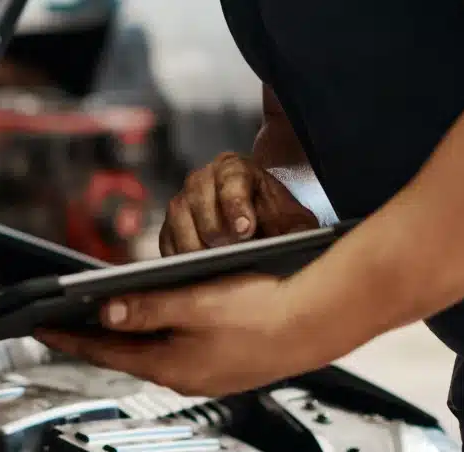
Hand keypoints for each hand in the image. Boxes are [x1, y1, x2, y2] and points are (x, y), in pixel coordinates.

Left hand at [33, 274, 366, 396]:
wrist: (321, 320)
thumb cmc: (264, 308)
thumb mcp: (194, 301)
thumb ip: (146, 307)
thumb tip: (105, 312)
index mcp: (171, 365)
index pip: (104, 351)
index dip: (68, 336)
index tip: (39, 326)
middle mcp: (185, 377)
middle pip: (126, 354)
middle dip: (93, 337)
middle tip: (61, 321)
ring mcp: (207, 374)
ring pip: (154, 352)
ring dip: (129, 334)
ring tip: (101, 316)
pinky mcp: (226, 365)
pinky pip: (180, 350)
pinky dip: (160, 334)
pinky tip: (158, 318)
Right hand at [163, 152, 317, 253]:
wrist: (262, 228)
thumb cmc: (277, 222)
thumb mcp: (294, 222)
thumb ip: (296, 229)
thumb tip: (291, 243)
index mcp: (235, 168)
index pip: (230, 179)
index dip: (236, 204)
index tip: (245, 230)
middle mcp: (203, 179)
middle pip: (197, 198)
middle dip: (214, 228)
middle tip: (229, 251)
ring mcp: (182, 201)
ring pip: (178, 218)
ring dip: (194, 243)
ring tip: (213, 264)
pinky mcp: (170, 227)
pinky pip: (166, 240)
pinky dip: (179, 256)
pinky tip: (195, 270)